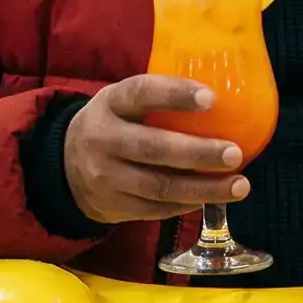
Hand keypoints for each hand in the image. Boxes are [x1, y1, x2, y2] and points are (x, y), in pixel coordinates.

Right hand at [63, 75, 246, 224]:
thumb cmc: (113, 124)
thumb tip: (224, 100)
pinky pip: (156, 209)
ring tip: (239, 185)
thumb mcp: (122, 102)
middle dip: (198, 153)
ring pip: (160, 187)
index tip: (211, 98)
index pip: (141, 93)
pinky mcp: (112, 207)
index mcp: (110, 103)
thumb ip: (158, 99)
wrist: (63, 166)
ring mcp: (105, 177)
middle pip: (153, 148)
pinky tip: (213, 198)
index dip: (175, 95)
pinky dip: (188, 204)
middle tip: (235, 153)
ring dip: (204, 188)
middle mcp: (103, 139)